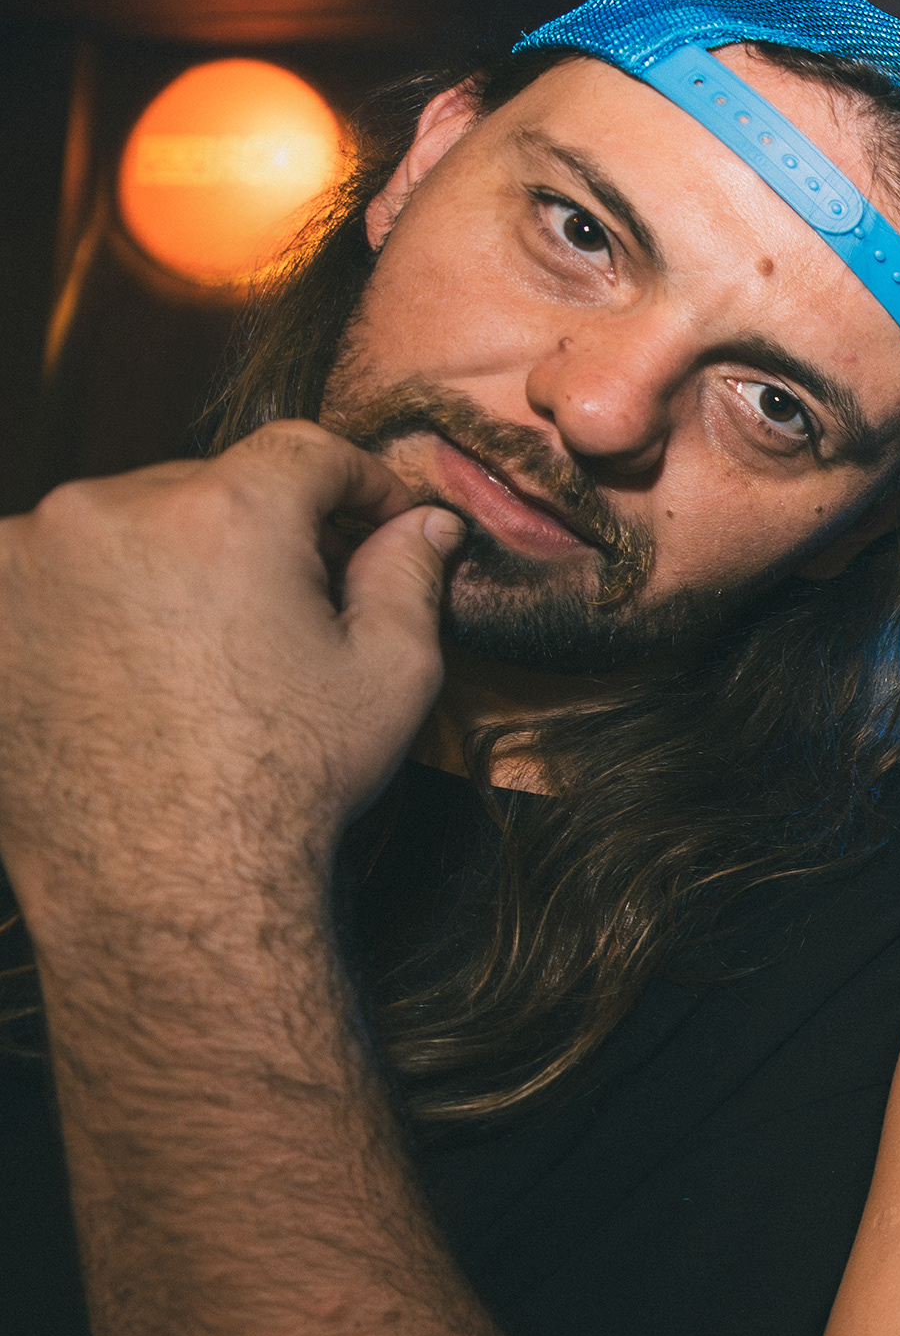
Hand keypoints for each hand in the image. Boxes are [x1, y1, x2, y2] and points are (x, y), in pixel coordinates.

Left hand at [0, 423, 461, 919]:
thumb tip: (424, 523)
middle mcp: (111, 510)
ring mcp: (26, 556)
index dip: (354, 481)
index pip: (302, 450)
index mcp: (226, 513)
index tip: (373, 519)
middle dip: (252, 532)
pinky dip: (87, 601)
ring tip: (198, 650)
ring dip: (163, 564)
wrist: (164, 885)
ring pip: (119, 526)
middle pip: (203, 486)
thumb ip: (407, 579)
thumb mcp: (388, 678)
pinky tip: (128, 669)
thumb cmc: (285, 785)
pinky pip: (47, 573)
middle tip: (289, 607)